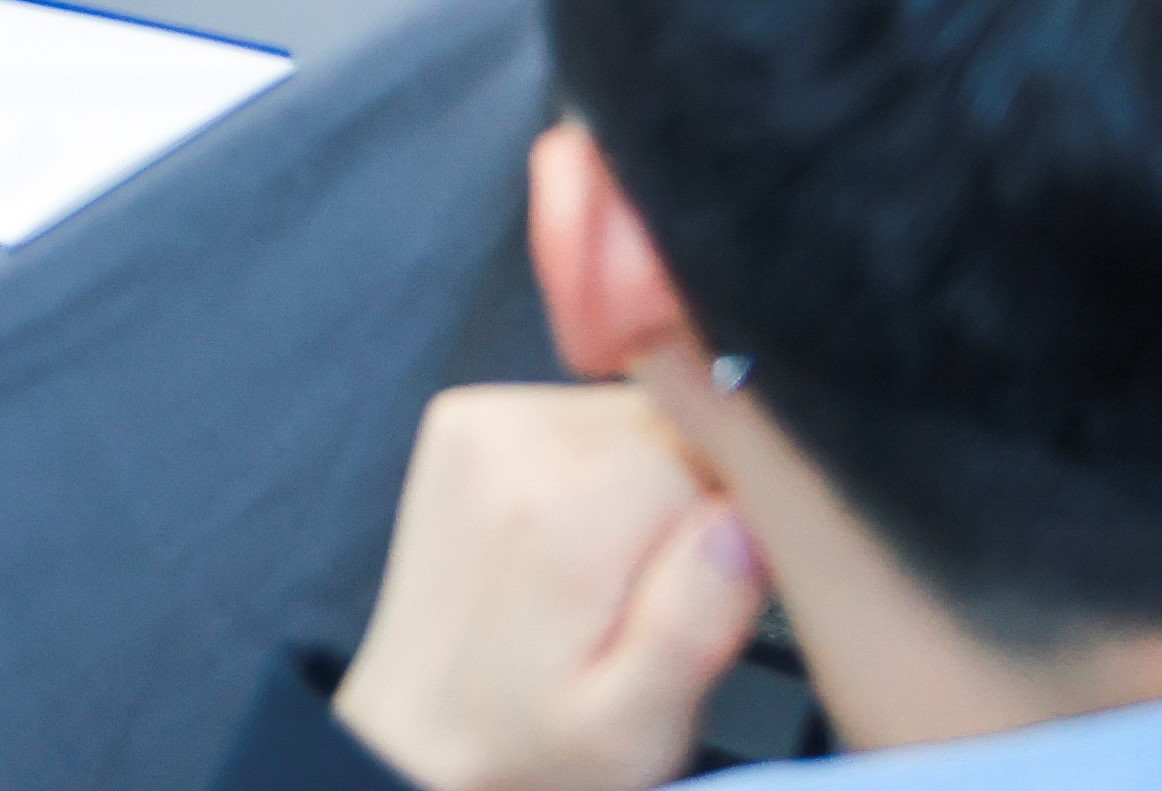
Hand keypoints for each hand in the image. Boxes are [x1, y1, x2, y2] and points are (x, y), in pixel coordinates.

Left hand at [325, 387, 762, 790]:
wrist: (420, 736)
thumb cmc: (528, 744)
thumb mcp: (633, 729)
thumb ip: (695, 622)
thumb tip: (741, 520)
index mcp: (562, 519)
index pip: (713, 454)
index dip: (728, 524)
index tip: (690, 591)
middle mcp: (511, 448)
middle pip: (671, 426)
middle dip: (682, 505)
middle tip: (640, 596)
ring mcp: (481, 424)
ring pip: (630, 418)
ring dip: (637, 486)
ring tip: (596, 576)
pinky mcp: (466, 419)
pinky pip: (580, 418)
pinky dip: (592, 471)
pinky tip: (565, 544)